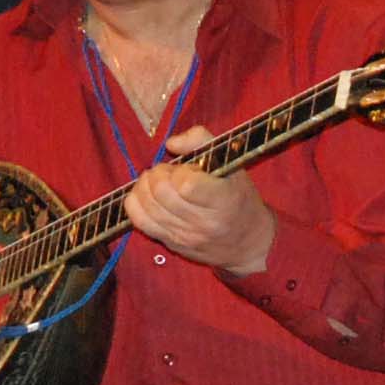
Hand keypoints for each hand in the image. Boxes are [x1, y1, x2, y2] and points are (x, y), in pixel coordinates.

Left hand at [126, 130, 277, 272]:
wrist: (249, 241)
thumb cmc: (240, 197)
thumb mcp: (232, 163)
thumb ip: (201, 140)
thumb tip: (170, 143)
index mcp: (224, 201)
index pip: (186, 185)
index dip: (180, 171)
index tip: (189, 169)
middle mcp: (204, 223)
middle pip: (162, 193)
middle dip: (158, 174)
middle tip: (169, 172)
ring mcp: (186, 236)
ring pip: (147, 207)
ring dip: (145, 186)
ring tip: (157, 181)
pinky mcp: (171, 244)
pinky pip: (140, 222)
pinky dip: (135, 203)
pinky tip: (144, 195)